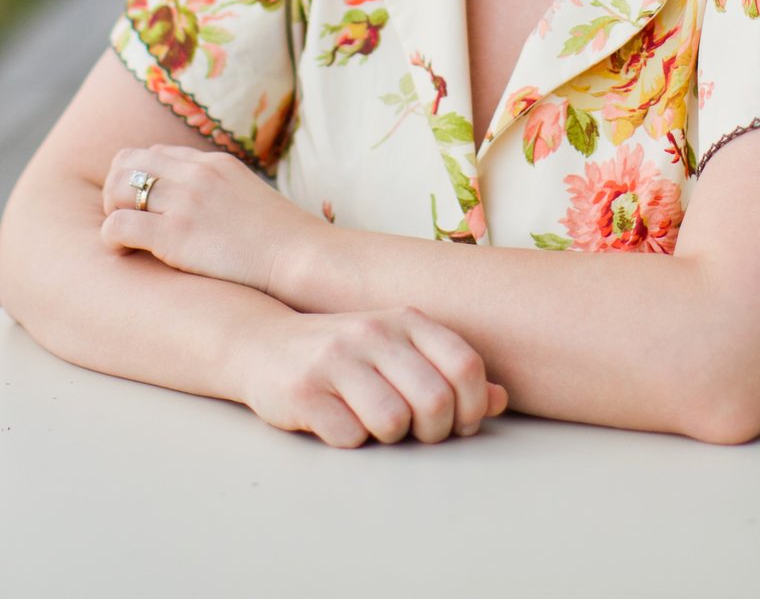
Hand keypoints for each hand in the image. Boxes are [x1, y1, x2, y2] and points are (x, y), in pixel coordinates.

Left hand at [98, 144, 327, 297]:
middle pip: (128, 161)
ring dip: (112, 211)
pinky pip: (118, 225)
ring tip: (122, 238)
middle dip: (117, 188)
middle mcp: (195, 175)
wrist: (301, 258)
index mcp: (214, 163)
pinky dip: (110, 238)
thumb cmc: (283, 240)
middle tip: (124, 217)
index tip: (144, 204)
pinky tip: (122, 254)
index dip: (142, 177)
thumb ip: (222, 192)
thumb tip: (207, 209)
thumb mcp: (252, 197)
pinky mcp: (174, 237)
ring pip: (118, 189)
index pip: (157, 152)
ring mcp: (184, 203)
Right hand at [237, 307, 509, 446]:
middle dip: (432, 431)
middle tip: (415, 432)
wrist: (262, 345)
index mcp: (405, 319)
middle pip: (435, 401)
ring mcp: (337, 359)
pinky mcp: (305, 390)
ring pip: (394, 422)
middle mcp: (373, 331)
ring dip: (390, 437)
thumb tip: (498, 400)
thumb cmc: (344, 355)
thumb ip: (449, 371)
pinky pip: (350, 436)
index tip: (457, 423)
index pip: (465, 366)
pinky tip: (338, 420)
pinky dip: (351, 439)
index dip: (471, 408)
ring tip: (374, 423)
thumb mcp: (399, 351)